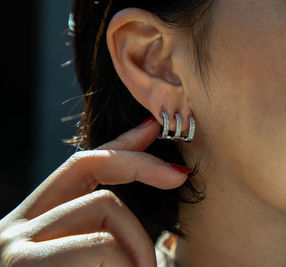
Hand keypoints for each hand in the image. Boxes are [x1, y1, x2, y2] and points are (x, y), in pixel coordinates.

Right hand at [0, 118, 188, 266]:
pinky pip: (98, 250)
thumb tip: (160, 189)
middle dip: (141, 228)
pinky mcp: (26, 265)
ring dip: (135, 253)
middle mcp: (20, 227)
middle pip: (103, 192)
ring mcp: (18, 247)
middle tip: (153, 262)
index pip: (86, 165)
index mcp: (38, 222)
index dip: (125, 144)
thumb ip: (103, 231)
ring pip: (105, 214)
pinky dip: (122, 266)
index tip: (155, 128)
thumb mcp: (83, 259)